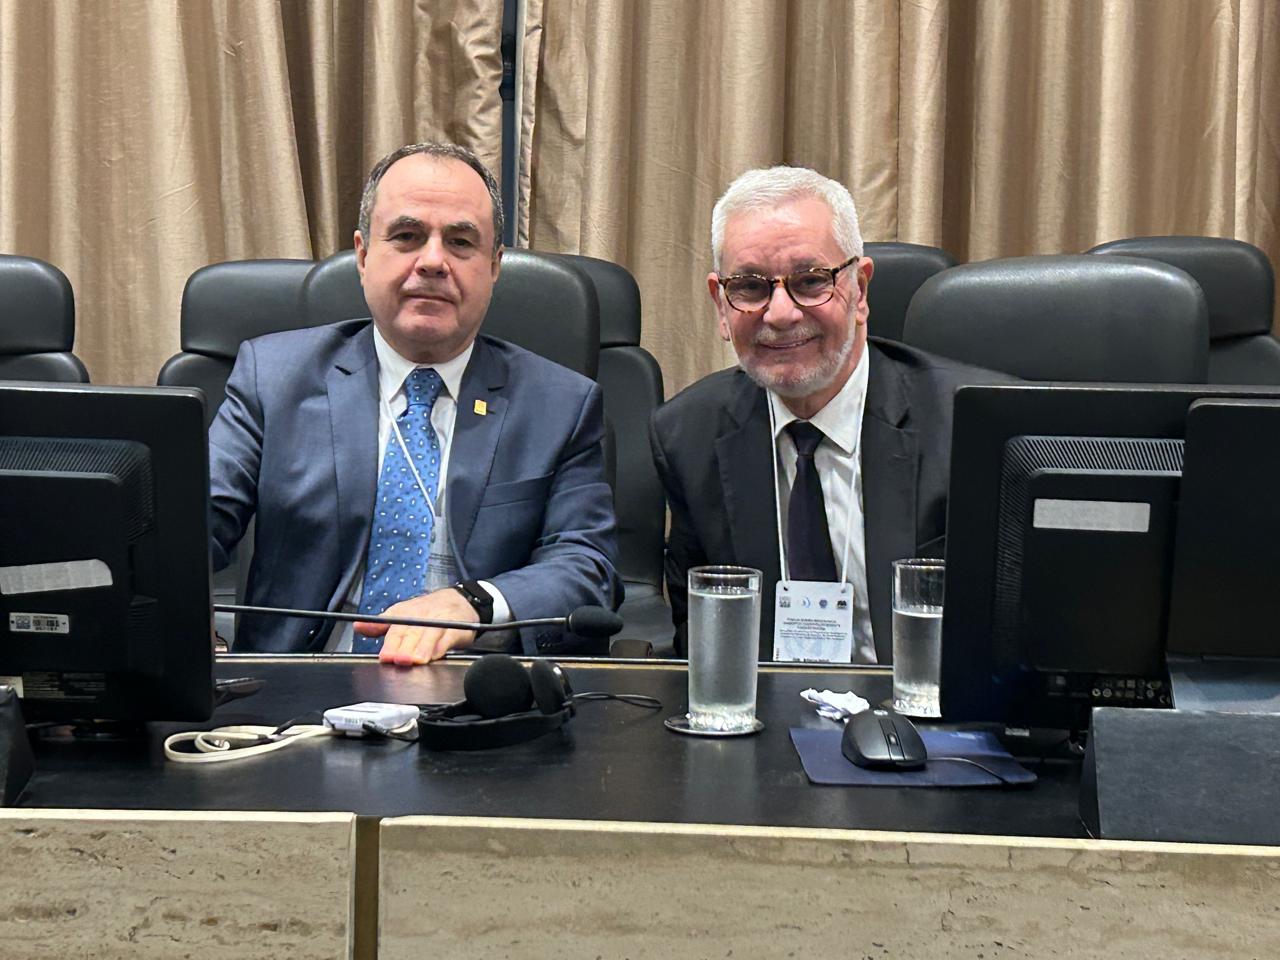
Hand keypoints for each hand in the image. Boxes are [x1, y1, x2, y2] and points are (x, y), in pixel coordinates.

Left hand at [353, 588, 479, 665]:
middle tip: (399, 661)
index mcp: (406, 613)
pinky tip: (436, 655)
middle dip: (404, 648)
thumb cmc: (427, 612)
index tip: (385, 656)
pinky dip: (442, 645)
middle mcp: (422, 616)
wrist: (460, 600)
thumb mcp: (401, 614)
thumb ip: (380, 625)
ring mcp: (440, 621)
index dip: (390, 644)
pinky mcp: (457, 628)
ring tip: (416, 661)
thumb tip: (358, 627)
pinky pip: (449, 636)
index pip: (395, 629)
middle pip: (412, 632)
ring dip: (423, 648)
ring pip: (430, 634)